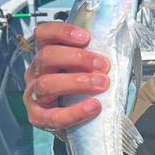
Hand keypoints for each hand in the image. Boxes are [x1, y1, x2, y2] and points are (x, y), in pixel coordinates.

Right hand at [23, 22, 110, 139]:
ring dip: (78, 82)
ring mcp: (34, 95)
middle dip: (77, 58)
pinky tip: (94, 106)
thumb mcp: (89, 69)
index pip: (44, 34)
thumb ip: (96, 57)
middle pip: (46, 57)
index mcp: (47, 55)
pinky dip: (76, 111)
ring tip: (102, 83)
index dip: (62, 32)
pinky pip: (53, 116)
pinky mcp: (38, 118)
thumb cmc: (87, 89)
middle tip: (104, 65)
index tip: (86, 37)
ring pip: (47, 84)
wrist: (82, 122)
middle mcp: (35, 72)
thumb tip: (121, 44)